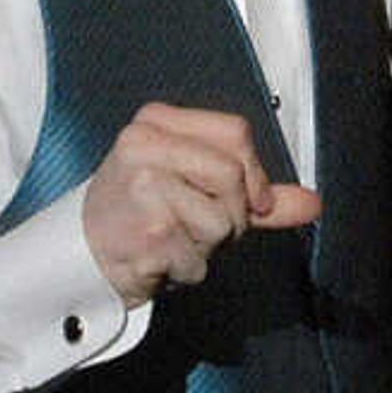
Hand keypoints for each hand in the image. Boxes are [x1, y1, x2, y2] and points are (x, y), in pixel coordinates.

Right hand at [80, 102, 323, 302]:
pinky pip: (201, 258)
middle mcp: (143, 146)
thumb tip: (311, 203)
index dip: (255, 172)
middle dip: (234, 214)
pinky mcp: (148, 231)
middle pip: (234, 176)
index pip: (236, 132)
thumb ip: (253, 191)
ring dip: (209, 246)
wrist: (80, 258)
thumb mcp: (192, 187)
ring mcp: (143, 188)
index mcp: (154, 122)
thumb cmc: (137, 217)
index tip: (251, 200)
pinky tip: (159, 260)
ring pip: (224, 221)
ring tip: (174, 241)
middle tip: (201, 227)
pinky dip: (189, 270)